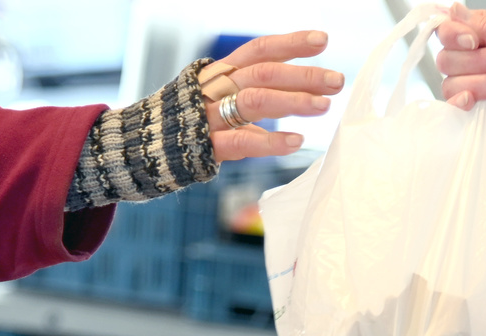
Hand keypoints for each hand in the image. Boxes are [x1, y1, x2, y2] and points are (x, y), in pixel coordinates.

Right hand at [204, 31, 343, 160]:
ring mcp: (210, 115)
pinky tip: (297, 141)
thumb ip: (261, 90)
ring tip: (324, 106)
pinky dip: (271, 142)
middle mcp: (217, 87)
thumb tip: (312, 89)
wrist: (148, 146)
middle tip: (337, 81)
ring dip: (292, 101)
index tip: (323, 40)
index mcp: (223, 72)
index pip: (260, 50)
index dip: (291, 43)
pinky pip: (242, 141)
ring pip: (254, 101)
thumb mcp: (225, 96)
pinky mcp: (207, 145)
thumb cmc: (196, 119)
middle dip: (303, 75)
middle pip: (263, 73)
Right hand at [435, 3, 485, 171]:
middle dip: (476, 59)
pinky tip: (478, 102)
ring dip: (480, 82)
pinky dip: (463, 101)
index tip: (473, 40)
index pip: (451, 29)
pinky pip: (456, 106)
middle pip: (447, 56)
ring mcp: (481, 86)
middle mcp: (482, 58)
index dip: (454, 34)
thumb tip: (452, 11)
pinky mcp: (484, 113)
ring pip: (450, 81)